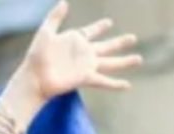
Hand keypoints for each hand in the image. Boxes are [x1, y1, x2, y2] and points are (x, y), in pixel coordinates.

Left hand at [17, 2, 141, 100]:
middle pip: (107, 46)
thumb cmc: (36, 56)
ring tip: (139, 59)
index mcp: (76, 40)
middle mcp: (84, 53)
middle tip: (133, 38)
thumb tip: (64, 2)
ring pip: (111, 63)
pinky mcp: (85, 77)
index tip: (108, 23)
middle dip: (120, 43)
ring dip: (125, 62)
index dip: (100, 27)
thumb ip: (55, 17)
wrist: (34, 78)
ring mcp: (86, 66)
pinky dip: (116, 84)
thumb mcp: (46, 32)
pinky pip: (104, 81)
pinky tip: (128, 85)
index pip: (91, 31)